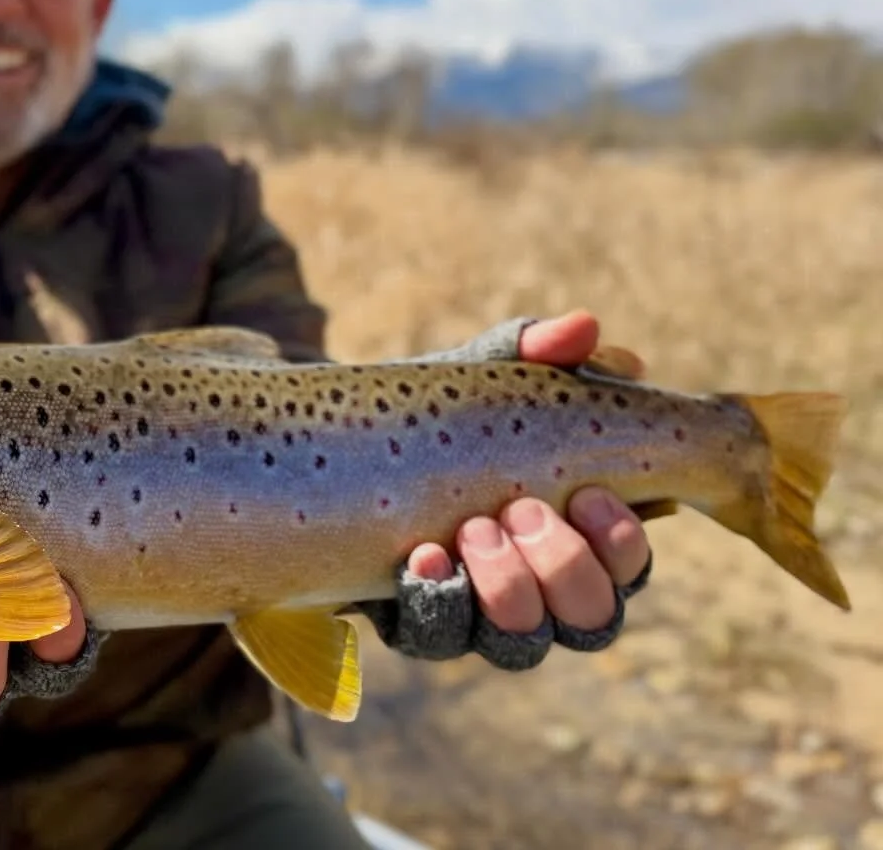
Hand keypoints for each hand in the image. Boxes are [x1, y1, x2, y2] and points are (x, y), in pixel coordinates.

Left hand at [406, 309, 652, 633]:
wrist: (343, 440)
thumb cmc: (439, 411)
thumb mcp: (483, 374)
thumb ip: (534, 349)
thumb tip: (585, 327)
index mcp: (576, 534)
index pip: (629, 568)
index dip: (623, 544)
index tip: (592, 493)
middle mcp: (539, 588)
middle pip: (591, 621)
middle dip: (565, 567)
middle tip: (523, 508)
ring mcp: (478, 613)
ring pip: (523, 644)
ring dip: (509, 590)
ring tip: (475, 529)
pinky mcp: (417, 621)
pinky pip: (437, 636)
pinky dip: (437, 599)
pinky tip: (422, 555)